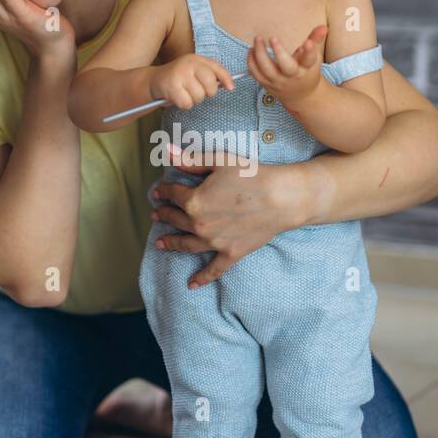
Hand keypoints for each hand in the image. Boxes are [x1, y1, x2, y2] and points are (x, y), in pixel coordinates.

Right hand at [149, 54, 235, 109]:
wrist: (154, 80)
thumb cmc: (180, 78)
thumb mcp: (195, 70)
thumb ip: (212, 74)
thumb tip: (230, 86)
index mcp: (196, 59)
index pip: (217, 68)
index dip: (226, 79)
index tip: (231, 88)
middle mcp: (189, 64)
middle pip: (211, 85)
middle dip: (208, 93)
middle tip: (198, 91)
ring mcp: (180, 75)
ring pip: (199, 96)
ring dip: (194, 99)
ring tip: (185, 93)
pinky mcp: (172, 87)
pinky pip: (187, 103)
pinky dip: (184, 104)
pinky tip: (178, 97)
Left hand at [149, 152, 309, 287]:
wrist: (281, 198)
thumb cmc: (252, 175)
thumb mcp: (219, 161)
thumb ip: (191, 160)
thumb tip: (167, 152)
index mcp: (194, 201)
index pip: (173, 194)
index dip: (164, 191)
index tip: (158, 191)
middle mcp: (199, 225)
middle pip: (176, 219)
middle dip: (164, 215)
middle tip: (156, 214)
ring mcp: (214, 242)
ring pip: (186, 244)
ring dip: (171, 243)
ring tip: (160, 243)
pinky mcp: (230, 253)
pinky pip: (213, 270)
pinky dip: (201, 278)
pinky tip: (191, 285)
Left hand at [247, 25, 327, 106]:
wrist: (301, 96)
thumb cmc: (306, 72)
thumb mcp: (313, 57)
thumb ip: (315, 40)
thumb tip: (323, 27)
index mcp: (306, 68)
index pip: (309, 59)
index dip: (309, 51)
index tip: (307, 43)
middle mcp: (292, 76)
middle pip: (287, 67)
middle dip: (279, 53)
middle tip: (273, 38)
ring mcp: (278, 81)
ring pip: (267, 70)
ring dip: (260, 54)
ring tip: (258, 39)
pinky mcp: (267, 84)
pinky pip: (256, 74)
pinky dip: (251, 62)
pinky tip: (251, 50)